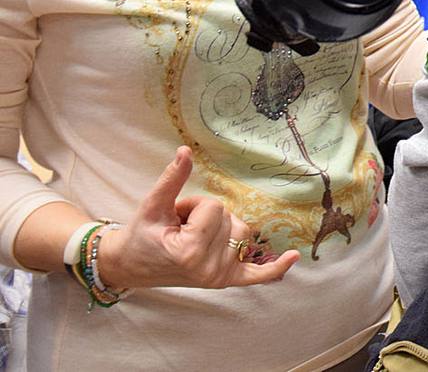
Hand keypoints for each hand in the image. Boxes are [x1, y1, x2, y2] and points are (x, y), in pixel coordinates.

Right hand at [100, 146, 299, 289]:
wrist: (129, 266)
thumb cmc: (140, 235)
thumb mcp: (153, 205)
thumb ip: (172, 179)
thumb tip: (186, 151)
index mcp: (190, 251)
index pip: (213, 207)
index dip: (193, 205)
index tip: (173, 220)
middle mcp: (209, 269)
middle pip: (228, 218)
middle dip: (204, 216)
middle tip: (179, 230)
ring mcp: (219, 277)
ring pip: (241, 232)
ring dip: (219, 228)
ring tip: (190, 238)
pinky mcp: (225, 281)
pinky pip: (257, 274)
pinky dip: (275, 268)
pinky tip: (293, 257)